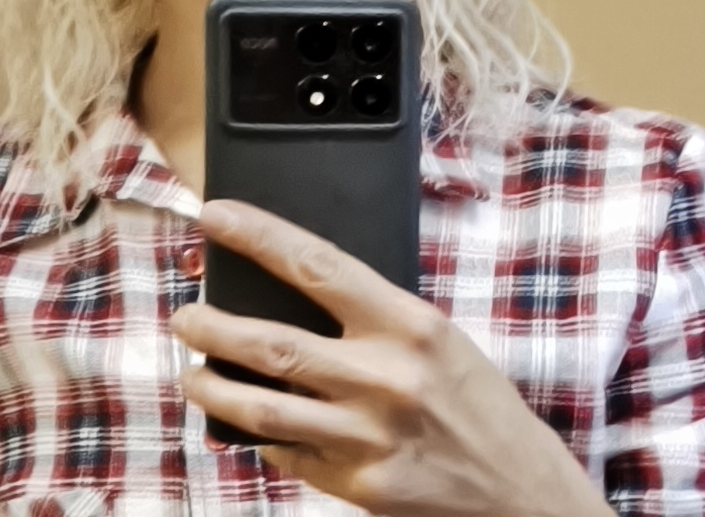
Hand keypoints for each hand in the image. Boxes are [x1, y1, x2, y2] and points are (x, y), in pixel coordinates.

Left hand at [171, 199, 611, 516]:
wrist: (519, 489)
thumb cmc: (476, 403)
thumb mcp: (438, 340)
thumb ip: (374, 319)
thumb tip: (293, 295)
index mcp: (410, 325)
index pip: (318, 264)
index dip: (258, 235)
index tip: (215, 216)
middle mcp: (386, 378)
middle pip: (272, 343)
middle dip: (212, 326)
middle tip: (185, 316)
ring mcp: (368, 436)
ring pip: (261, 406)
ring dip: (212, 388)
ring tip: (192, 374)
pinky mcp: (358, 485)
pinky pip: (287, 454)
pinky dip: (261, 436)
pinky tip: (250, 425)